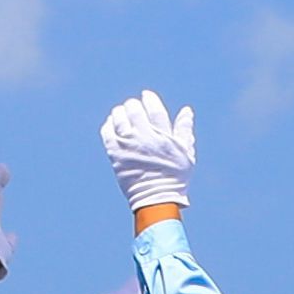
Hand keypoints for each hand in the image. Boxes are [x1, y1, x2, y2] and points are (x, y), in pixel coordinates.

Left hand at [100, 89, 197, 220]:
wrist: (156, 198)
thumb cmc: (174, 177)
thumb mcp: (186, 153)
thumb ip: (185, 130)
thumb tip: (186, 110)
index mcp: (162, 136)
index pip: (154, 110)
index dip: (150, 99)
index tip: (146, 95)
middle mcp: (144, 138)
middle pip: (134, 111)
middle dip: (133, 105)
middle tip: (133, 106)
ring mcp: (128, 145)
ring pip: (119, 118)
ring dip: (119, 112)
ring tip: (121, 113)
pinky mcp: (115, 154)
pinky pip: (107, 133)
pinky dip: (108, 125)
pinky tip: (112, 124)